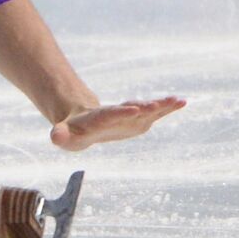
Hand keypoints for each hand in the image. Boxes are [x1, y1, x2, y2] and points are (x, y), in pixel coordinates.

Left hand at [50, 97, 185, 150]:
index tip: (133, 109)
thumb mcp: (63, 135)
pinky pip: (155, 112)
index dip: (119, 113)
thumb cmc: (74, 130)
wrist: (84, 118)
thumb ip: (60, 135)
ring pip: (145, 109)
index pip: (108, 115)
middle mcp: (116, 114)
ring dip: (160, 106)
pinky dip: (167, 108)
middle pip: (130, 109)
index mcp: (97, 118)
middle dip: (143, 107)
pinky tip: (182, 102)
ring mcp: (129, 115)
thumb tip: (56, 137)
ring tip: (177, 101)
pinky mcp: (140, 118)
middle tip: (155, 104)